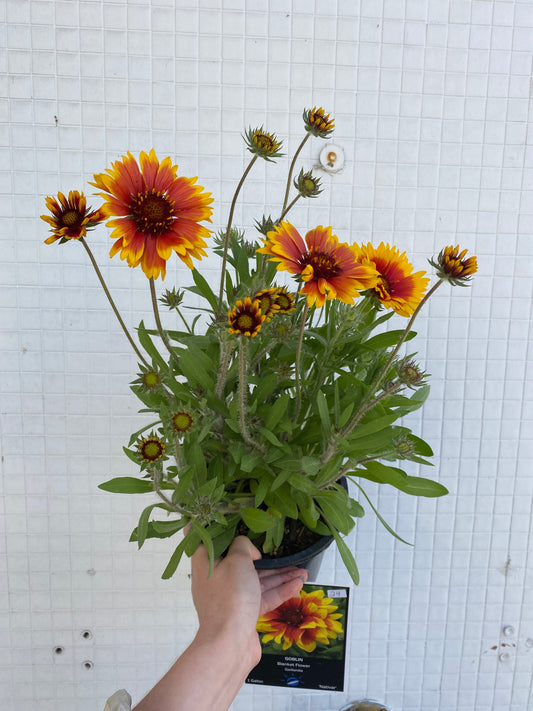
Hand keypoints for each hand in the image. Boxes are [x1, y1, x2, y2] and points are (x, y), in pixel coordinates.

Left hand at [191, 536, 306, 664]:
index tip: (237, 522)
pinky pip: (263, 597)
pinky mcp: (244, 612)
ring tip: (303, 571)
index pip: (209, 541)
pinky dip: (280, 590)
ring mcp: (231, 596)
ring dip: (280, 575)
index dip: (222, 530)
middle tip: (285, 552)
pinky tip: (298, 584)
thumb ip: (244, 545)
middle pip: (242, 561)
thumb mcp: (237, 559)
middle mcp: (217, 578)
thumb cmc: (230, 597)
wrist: (229, 644)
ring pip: (257, 580)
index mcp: (207, 563)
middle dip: (266, 557)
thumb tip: (250, 551)